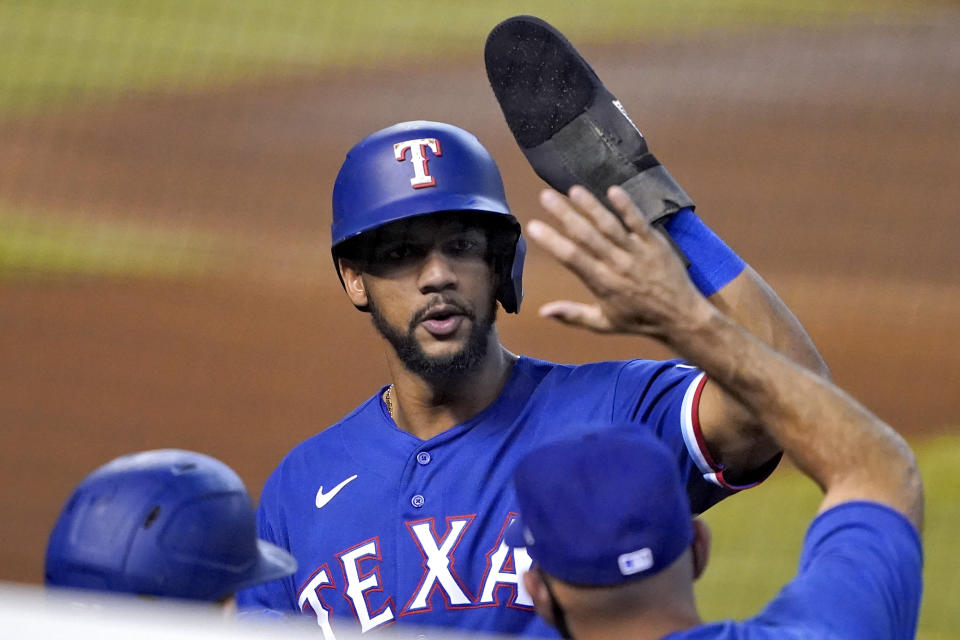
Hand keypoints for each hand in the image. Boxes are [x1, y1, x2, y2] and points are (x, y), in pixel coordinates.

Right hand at [526, 185, 713, 337]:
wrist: (681, 317)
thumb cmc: (639, 320)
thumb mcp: (604, 324)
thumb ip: (572, 315)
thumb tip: (543, 311)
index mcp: (602, 283)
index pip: (572, 258)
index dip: (552, 241)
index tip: (533, 226)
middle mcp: (617, 265)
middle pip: (586, 236)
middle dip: (564, 215)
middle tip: (545, 196)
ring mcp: (636, 252)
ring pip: (609, 225)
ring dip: (590, 206)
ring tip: (573, 190)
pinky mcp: (655, 242)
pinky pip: (638, 222)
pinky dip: (626, 206)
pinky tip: (612, 190)